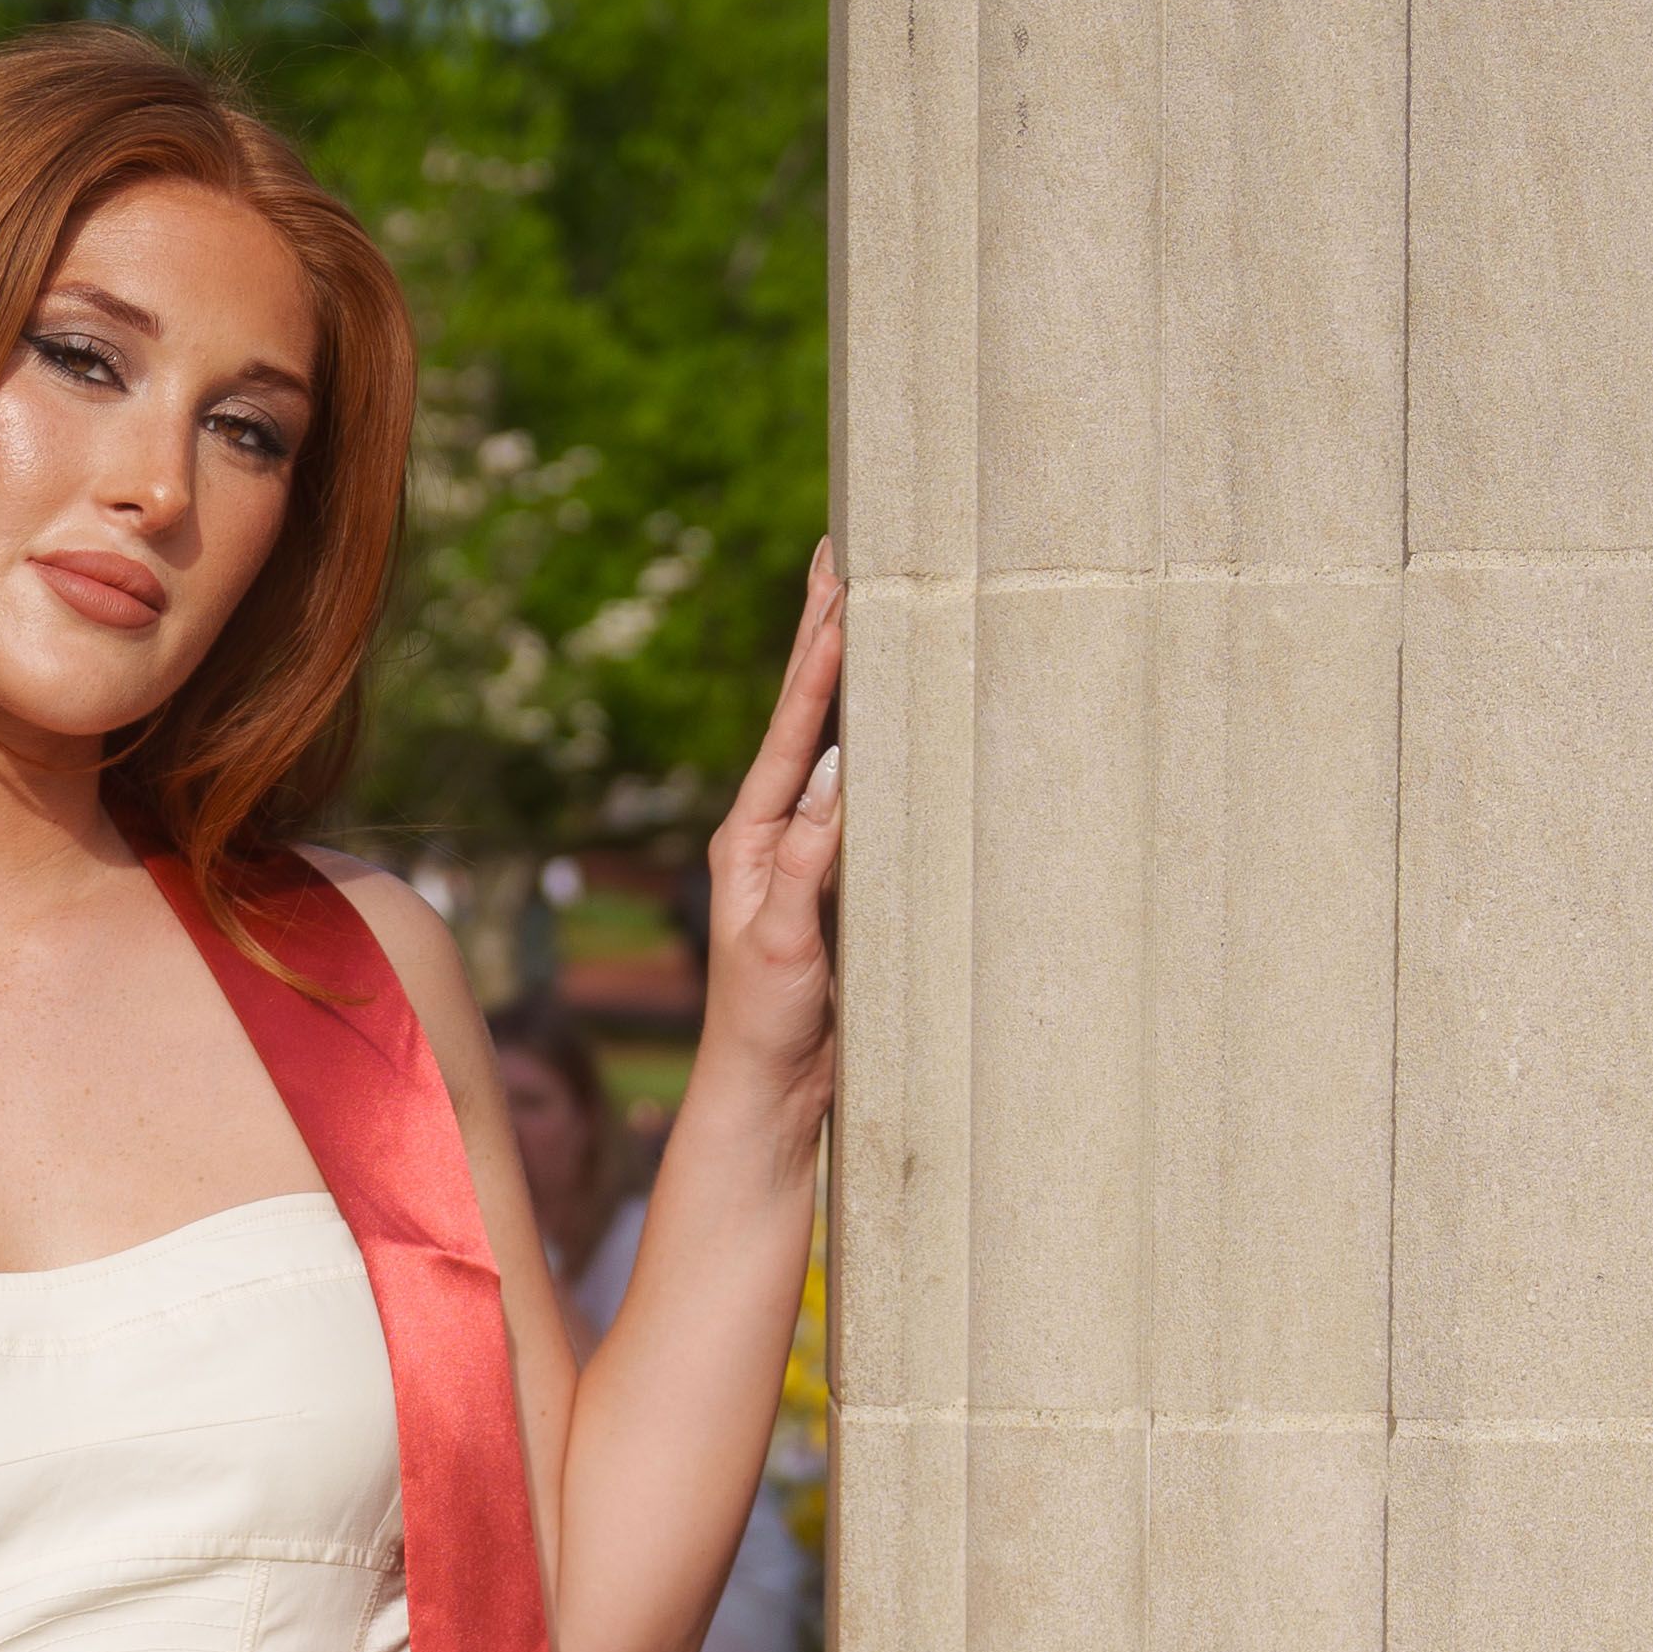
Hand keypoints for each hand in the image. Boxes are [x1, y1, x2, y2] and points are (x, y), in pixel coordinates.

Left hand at [695, 538, 842, 1136]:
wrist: (768, 1097)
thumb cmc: (766, 1027)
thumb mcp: (787, 943)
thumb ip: (810, 861)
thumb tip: (843, 773)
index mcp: (751, 837)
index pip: (796, 727)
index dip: (820, 654)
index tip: (839, 581)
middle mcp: (775, 834)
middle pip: (809, 717)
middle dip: (826, 636)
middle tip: (841, 554)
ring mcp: (807, 858)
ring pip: (838, 749)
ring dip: (854, 680)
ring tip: (868, 608)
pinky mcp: (840, 887)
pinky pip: (865, 800)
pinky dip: (883, 749)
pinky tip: (901, 721)